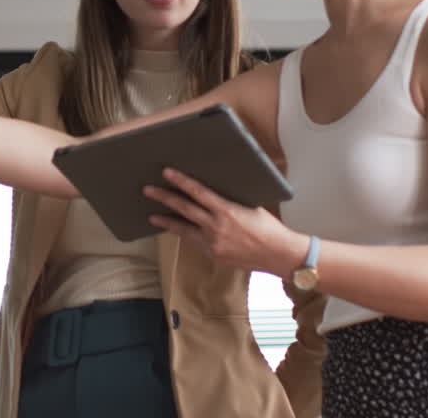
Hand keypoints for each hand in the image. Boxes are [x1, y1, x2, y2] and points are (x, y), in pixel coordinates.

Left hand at [144, 168, 306, 276]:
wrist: (279, 255)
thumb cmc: (269, 227)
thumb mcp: (250, 206)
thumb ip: (229, 201)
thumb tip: (212, 192)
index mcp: (227, 210)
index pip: (198, 192)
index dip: (181, 181)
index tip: (167, 173)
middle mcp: (216, 227)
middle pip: (185, 209)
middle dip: (165, 198)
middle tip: (148, 190)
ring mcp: (213, 243)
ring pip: (184, 229)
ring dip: (167, 221)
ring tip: (152, 215)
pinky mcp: (214, 255)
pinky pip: (195, 242)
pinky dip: (185, 234)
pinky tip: (176, 230)